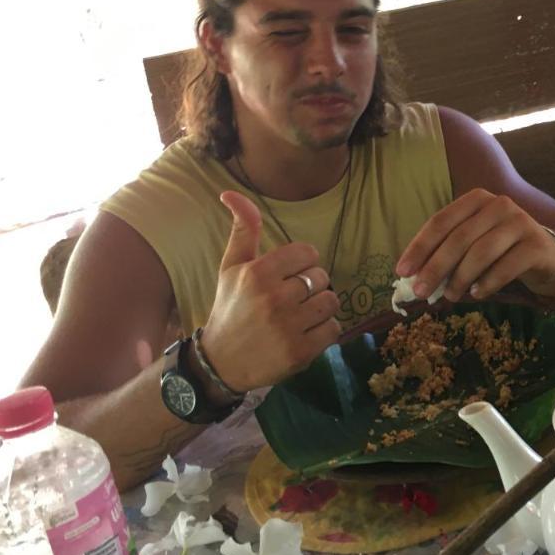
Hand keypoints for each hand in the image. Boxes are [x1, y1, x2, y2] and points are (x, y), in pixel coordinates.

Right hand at [200, 191, 341, 391]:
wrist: (220, 362)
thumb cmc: (230, 309)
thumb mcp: (231, 267)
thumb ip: (243, 229)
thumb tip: (231, 192)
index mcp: (258, 273)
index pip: (308, 253)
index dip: (302, 263)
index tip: (288, 276)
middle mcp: (274, 298)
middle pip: (321, 277)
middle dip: (310, 286)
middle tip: (291, 299)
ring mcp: (289, 327)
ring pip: (331, 301)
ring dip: (320, 308)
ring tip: (299, 315)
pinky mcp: (301, 352)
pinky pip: (334, 329)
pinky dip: (324, 331)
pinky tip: (303, 333)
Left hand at [395, 188, 554, 301]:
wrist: (546, 255)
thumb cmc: (500, 249)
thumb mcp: (472, 243)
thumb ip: (446, 253)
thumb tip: (413, 278)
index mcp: (476, 199)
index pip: (440, 221)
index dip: (419, 247)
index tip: (402, 272)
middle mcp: (498, 204)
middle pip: (459, 238)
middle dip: (436, 267)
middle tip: (421, 292)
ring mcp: (520, 222)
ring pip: (482, 252)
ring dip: (461, 278)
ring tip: (450, 296)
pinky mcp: (537, 244)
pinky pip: (506, 266)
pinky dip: (488, 283)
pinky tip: (477, 294)